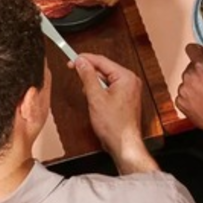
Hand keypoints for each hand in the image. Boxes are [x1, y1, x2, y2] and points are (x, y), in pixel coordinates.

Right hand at [72, 54, 155, 172]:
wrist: (123, 144)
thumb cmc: (114, 125)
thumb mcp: (95, 98)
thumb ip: (88, 77)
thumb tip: (81, 63)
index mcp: (126, 77)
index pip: (102, 61)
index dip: (85, 59)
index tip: (72, 59)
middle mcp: (130, 81)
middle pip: (105, 69)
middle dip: (89, 72)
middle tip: (73, 70)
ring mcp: (129, 89)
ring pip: (107, 79)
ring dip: (94, 83)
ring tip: (86, 91)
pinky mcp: (126, 98)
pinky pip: (111, 88)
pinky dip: (100, 90)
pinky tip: (93, 98)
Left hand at [175, 43, 202, 155]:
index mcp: (202, 66)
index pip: (191, 49)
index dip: (198, 51)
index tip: (202, 55)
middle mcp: (189, 77)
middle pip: (190, 66)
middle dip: (200, 70)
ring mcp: (183, 91)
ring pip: (187, 80)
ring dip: (195, 83)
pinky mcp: (180, 103)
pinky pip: (184, 94)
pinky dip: (191, 96)